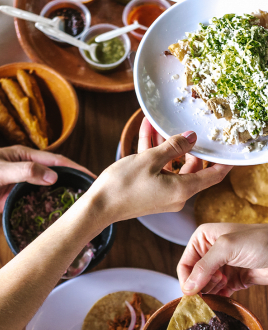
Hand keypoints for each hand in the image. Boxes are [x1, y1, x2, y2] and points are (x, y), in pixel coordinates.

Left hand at [0, 136, 93, 214]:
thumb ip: (25, 173)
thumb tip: (53, 177)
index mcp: (23, 157)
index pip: (56, 162)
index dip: (75, 169)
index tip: (93, 178)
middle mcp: (22, 171)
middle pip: (52, 179)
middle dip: (70, 186)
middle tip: (89, 200)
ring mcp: (14, 187)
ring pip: (41, 195)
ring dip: (55, 202)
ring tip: (74, 214)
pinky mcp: (4, 202)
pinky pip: (26, 207)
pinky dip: (37, 213)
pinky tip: (47, 223)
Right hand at [91, 119, 230, 222]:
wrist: (99, 206)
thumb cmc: (124, 186)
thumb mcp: (150, 159)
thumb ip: (174, 146)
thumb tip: (192, 137)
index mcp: (183, 189)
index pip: (215, 175)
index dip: (225, 161)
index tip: (231, 148)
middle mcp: (178, 194)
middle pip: (193, 167)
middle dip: (187, 145)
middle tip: (185, 125)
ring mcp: (164, 194)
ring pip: (173, 165)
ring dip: (166, 145)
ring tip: (158, 123)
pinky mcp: (152, 192)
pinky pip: (159, 170)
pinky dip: (155, 153)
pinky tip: (147, 131)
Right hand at [177, 223, 267, 295]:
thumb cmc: (260, 241)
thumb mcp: (227, 248)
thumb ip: (204, 267)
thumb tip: (187, 287)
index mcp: (203, 238)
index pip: (185, 264)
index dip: (187, 280)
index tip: (192, 293)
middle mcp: (210, 252)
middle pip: (194, 277)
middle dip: (201, 286)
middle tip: (216, 285)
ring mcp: (221, 267)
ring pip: (205, 287)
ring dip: (211, 292)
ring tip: (225, 286)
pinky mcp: (232, 280)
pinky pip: (218, 292)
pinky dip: (219, 297)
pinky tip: (224, 298)